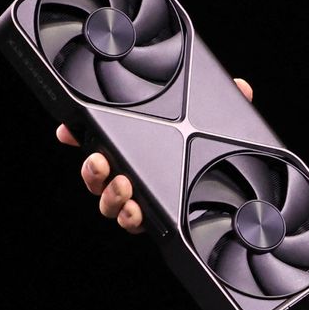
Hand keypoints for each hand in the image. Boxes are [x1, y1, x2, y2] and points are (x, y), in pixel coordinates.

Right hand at [56, 76, 255, 233]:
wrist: (233, 195)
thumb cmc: (216, 154)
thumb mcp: (222, 125)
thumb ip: (229, 104)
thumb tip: (241, 87)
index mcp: (142, 148)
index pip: (104, 139)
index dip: (80, 135)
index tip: (67, 129)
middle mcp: (135, 174)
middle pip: (98, 174)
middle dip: (92, 169)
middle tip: (99, 161)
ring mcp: (142, 199)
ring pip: (110, 200)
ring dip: (110, 195)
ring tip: (122, 186)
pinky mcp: (155, 220)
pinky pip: (134, 222)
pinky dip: (129, 217)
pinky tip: (135, 211)